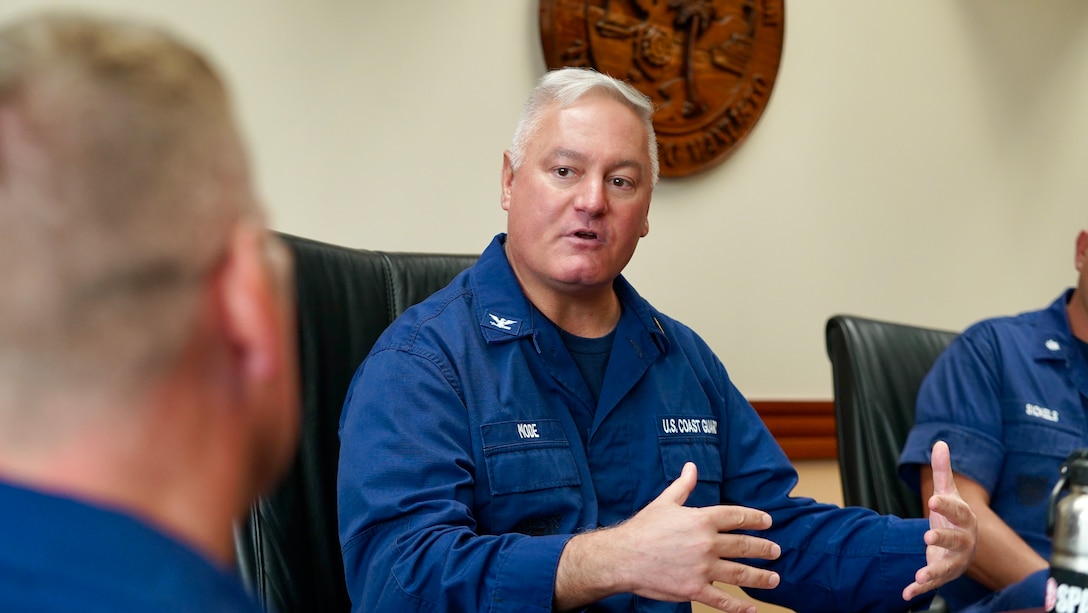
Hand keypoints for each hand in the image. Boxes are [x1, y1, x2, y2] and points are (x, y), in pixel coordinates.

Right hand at [555, 462, 780, 612]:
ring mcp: (702, 568)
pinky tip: (751, 608)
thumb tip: (692, 467)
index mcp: (701, 519)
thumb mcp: (664, 502)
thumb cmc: (642, 528)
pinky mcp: (694, 589)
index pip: (737, 516)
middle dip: (764, 549)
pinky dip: (739, 607)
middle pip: (744, 546)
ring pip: (740, 573)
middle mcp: (706, 543)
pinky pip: (722, 600)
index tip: (767, 522)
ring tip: (774, 577)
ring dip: (760, 576)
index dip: (755, 519)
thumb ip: (683, 486)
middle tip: (776, 551)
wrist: (622, 557)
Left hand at [902, 440, 977, 600]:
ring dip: (933, 572)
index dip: (946, 506)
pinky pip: (933, 584)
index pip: (957, 511)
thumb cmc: (953, 516)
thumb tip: (940, 442)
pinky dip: (920, 590)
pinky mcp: (944, 575)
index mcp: (964, 519)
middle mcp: (964, 541)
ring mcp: (955, 560)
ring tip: (919, 576)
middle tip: (928, 535)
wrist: (963, 546)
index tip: (931, 500)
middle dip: (943, 538)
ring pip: (946, 567)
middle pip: (955, 540)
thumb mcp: (948, 493)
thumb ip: (943, 471)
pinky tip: (906, 593)